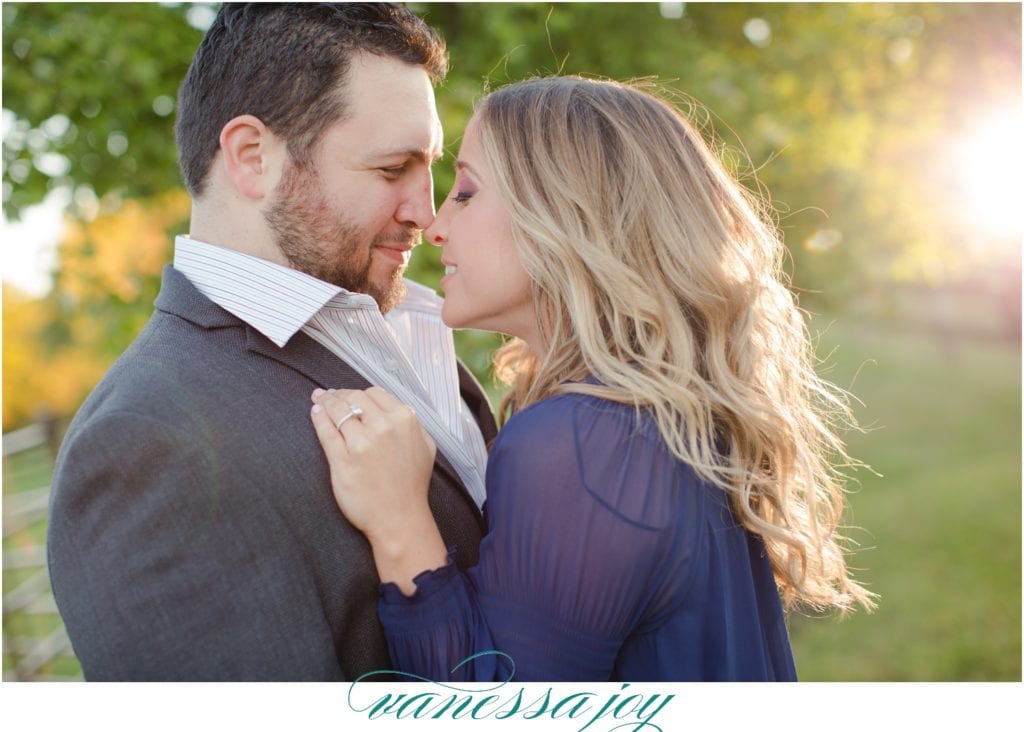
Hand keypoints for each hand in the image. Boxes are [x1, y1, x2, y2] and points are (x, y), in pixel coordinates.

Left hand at [310, 387, 446, 593]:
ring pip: (338, 412)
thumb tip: (391, 408)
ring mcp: (361, 444)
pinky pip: (326, 432)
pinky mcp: (342, 461)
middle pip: (354, 399)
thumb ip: (410, 423)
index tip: (348, 395)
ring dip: (326, 402)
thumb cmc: (412, 484)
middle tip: (328, 395)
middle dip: (339, 394)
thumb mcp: (424, 445)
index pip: (374, 394)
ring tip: (318, 399)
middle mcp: (384, 427)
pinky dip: (319, 419)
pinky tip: (315, 412)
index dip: (358, 393)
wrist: (400, 518)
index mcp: (404, 420)